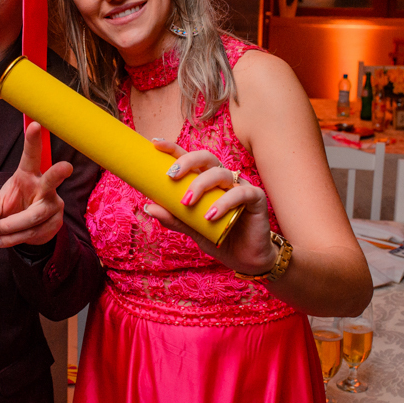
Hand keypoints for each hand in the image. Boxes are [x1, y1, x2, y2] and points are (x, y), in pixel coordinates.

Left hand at [0, 122, 72, 247]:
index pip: (31, 155)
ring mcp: (54, 204)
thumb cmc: (7, 210)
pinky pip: (34, 232)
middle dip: (59, 173)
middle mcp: (44, 186)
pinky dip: (14, 239)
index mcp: (27, 174)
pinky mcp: (57, 222)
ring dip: (10, 229)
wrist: (22, 231)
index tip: (36, 125)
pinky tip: (6, 239)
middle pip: (52, 180)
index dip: (33, 140)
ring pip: (32, 218)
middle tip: (67, 167)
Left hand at [145, 140, 276, 274]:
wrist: (244, 258)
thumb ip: (173, 217)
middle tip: (171, 176)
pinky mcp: (256, 198)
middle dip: (187, 162)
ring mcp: (240, 186)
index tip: (155, 144)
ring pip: (220, 174)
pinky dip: (224, 202)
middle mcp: (223, 180)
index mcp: (206, 182)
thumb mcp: (191, 228)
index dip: (174, 149)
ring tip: (187, 202)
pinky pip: (240, 193)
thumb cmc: (218, 237)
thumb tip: (148, 206)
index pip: (190, 159)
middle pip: (206, 158)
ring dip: (201, 185)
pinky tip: (211, 215)